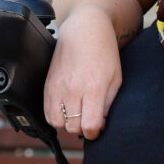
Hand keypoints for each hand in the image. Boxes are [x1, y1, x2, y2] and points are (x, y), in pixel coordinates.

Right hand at [44, 9, 122, 140]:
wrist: (84, 30)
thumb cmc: (105, 53)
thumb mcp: (116, 77)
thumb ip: (109, 103)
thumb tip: (101, 124)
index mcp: (94, 88)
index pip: (90, 125)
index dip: (96, 133)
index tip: (99, 128)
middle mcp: (73, 90)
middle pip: (73, 127)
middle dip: (83, 128)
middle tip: (90, 119)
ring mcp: (57, 88)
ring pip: (58, 124)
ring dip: (68, 124)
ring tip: (79, 113)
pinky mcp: (47, 86)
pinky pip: (47, 114)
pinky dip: (57, 117)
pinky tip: (67, 109)